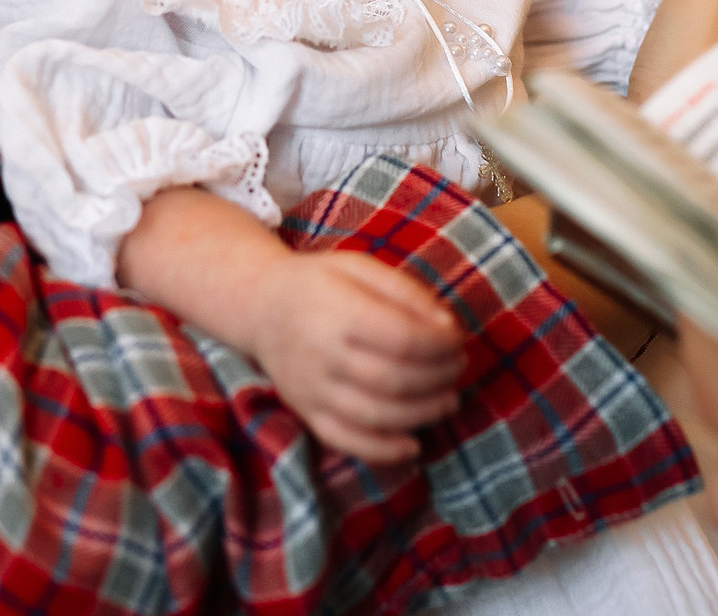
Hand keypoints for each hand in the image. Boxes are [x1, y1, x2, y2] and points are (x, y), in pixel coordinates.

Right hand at [245, 250, 466, 462]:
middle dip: (440, 377)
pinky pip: (346, 441)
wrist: (259, 307)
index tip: (458, 339)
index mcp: (337, 310)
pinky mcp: (306, 412)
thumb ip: (405, 291)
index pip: (403, 338)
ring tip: (449, 399)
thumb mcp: (359, 266)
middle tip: (459, 367)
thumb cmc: (319, 284)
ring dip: (424, 413)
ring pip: (377, 415)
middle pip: (395, 379)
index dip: (441, 344)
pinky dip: (383, 451)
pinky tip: (413, 445)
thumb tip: (447, 329)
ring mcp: (311, 389)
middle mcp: (321, 353)